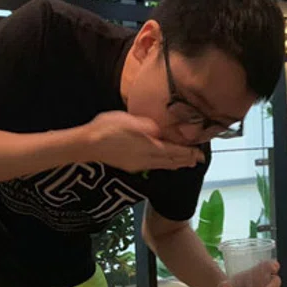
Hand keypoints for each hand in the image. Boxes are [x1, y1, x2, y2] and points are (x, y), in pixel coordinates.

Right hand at [85, 111, 205, 172]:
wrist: (86, 145)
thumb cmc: (105, 129)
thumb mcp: (128, 120)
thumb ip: (146, 125)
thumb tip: (159, 129)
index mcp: (148, 147)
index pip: (174, 152)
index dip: (188, 153)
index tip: (200, 154)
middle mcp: (145, 158)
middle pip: (170, 161)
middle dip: (185, 160)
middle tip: (198, 160)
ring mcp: (137, 164)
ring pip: (162, 165)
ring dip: (175, 164)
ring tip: (186, 163)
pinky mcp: (129, 165)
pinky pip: (153, 166)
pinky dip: (164, 164)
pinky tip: (163, 163)